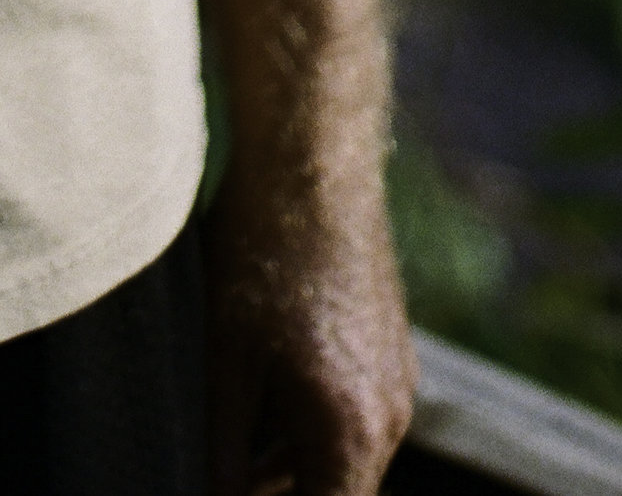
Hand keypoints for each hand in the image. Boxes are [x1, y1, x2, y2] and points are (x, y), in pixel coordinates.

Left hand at [205, 186, 416, 495]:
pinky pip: (358, 415)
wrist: (312, 160)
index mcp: (352, 430)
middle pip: (340, 492)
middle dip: (282, 493)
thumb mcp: (225, 359)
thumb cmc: (261, 253)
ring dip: (296, 466)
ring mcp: (398, 380)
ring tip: (232, 448)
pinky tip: (262, 396)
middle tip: (225, 476)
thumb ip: (222, 448)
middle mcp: (391, 415)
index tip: (232, 492)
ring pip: (347, 456)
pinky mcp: (392, 349)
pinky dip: (315, 426)